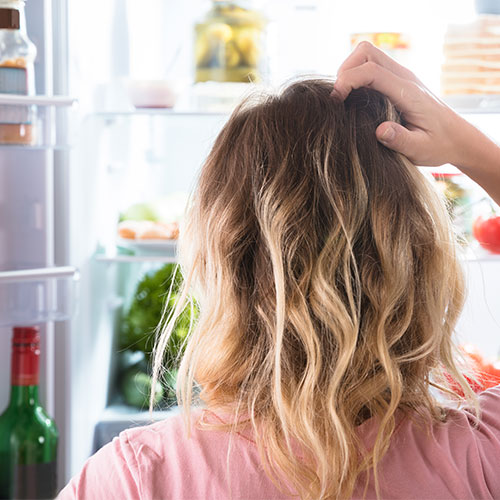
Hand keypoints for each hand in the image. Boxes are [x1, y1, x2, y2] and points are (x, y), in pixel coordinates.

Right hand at [332, 41, 472, 166]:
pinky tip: (353, 99)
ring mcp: (401, 77)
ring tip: (342, 98)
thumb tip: (379, 130)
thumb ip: (400, 140)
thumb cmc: (438, 145)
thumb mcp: (420, 149)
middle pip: (366, 53)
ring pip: (367, 55)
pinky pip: (371, 66)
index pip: (371, 72)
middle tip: (337, 98)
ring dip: (349, 71)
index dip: (347, 81)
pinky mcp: (397, 81)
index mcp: (408, 93)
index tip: (335, 101)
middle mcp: (404, 78)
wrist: (457, 138)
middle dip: (345, 70)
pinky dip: (356, 76)